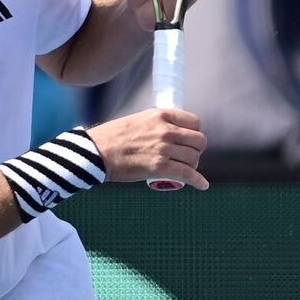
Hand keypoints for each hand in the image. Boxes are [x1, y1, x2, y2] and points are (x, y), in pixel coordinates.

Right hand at [85, 108, 208, 189]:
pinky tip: (202, 185)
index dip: (195, 132)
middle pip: (198, 140)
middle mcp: (166, 130)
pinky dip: (198, 181)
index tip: (190, 140)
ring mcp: (164, 149)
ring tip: (185, 169)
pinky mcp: (160, 167)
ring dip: (192, 165)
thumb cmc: (114, 137)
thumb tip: (172, 132)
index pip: (194, 122)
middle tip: (186, 156)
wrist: (97, 152)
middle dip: (196, 149)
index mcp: (161, 115)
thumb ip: (158, 124)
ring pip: (194, 158)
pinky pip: (188, 174)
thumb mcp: (140, 120)